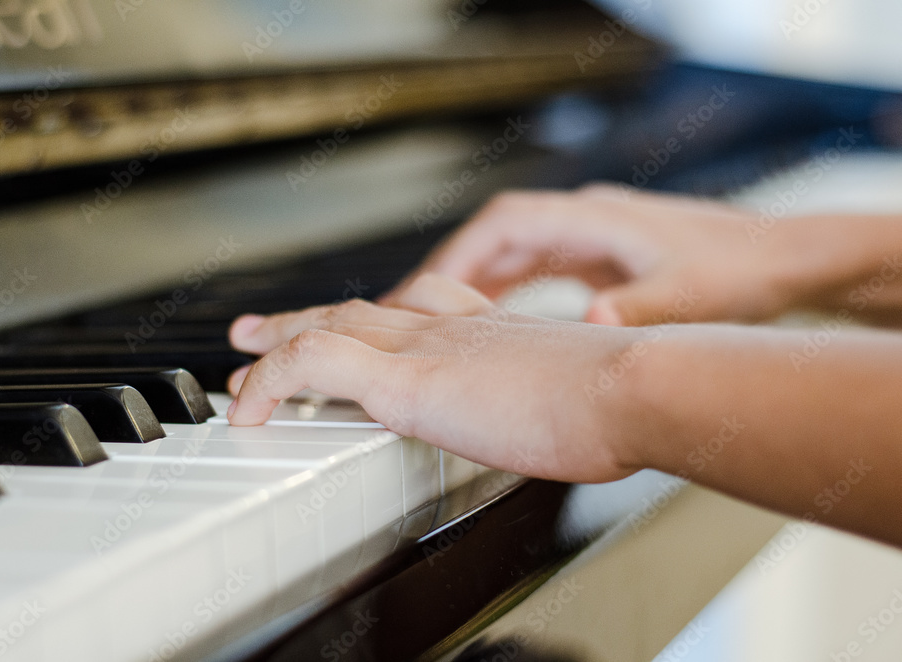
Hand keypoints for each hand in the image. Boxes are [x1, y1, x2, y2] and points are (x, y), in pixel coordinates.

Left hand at [228, 274, 640, 482]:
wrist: (634, 388)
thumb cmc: (624, 401)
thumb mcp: (578, 397)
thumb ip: (551, 402)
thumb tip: (560, 428)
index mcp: (489, 331)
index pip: (418, 307)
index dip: (378, 318)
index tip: (357, 332)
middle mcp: (451, 328)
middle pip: (361, 308)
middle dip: (310, 317)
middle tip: (266, 326)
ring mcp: (425, 348)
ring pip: (327, 323)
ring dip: (278, 339)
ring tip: (240, 356)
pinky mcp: (408, 379)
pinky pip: (314, 363)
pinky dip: (271, 380)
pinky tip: (247, 409)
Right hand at [382, 185, 792, 325]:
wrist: (781, 261)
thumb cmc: (740, 271)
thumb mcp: (688, 296)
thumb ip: (637, 311)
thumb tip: (589, 327)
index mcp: (592, 219)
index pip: (502, 226)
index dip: (455, 258)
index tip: (419, 294)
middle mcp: (582, 221)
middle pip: (493, 238)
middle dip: (447, 273)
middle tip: (407, 317)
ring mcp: (587, 238)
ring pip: (508, 254)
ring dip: (469, 285)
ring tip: (432, 325)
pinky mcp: (595, 258)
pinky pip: (530, 270)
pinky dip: (501, 294)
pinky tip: (489, 324)